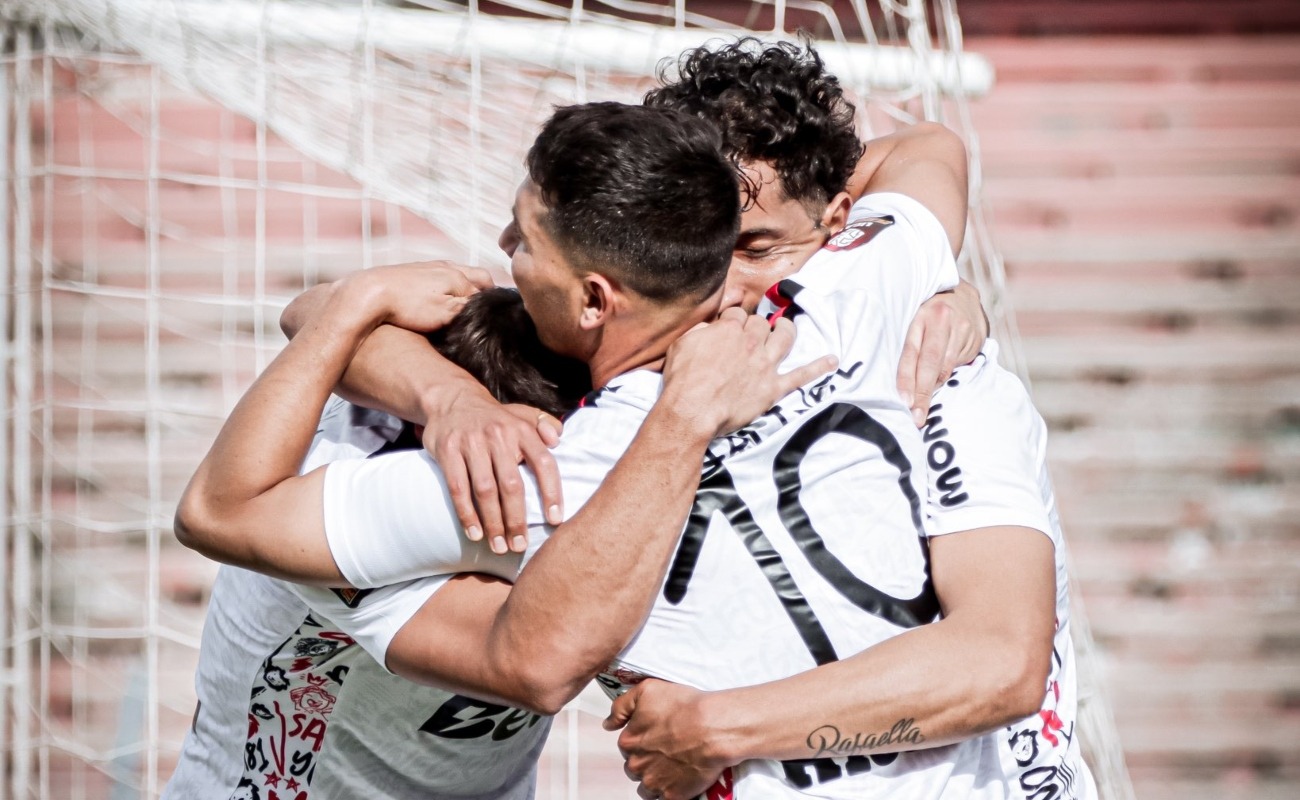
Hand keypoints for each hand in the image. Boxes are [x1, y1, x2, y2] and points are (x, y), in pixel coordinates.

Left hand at [341, 261, 494, 332]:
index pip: (488, 292)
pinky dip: (446, 287)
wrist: (369, 294)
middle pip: (479, 276)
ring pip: (459, 274)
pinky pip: (439, 276)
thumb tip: (487, 310)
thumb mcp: (446, 313)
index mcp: (459, 275)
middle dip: (486, 292)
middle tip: (484, 312)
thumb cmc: (407, 305)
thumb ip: (470, 309)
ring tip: (463, 308)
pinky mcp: (413, 272)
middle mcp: (447, 266)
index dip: (492, 309)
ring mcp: (429, 267)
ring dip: (465, 288)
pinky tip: (437, 301)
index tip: (492, 323)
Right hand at [421, 392, 565, 554]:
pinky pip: (458, 488)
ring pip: (485, 490)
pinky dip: (467, 514)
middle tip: (520, 545)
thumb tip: (559, 438)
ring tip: (499, 546)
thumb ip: (544, 425)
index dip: (551, 492)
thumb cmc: (495, 417)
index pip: (543, 463)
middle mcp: (498, 435)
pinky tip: (475, 533)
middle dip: (517, 520)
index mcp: (521, 429)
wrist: (452, 399)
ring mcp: (471, 443)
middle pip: (512, 485)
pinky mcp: (448, 451)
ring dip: (493, 523)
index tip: (555, 520)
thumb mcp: (522, 413)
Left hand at [604, 680, 729, 799]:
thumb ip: (621, 706)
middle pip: (635, 767)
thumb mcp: (647, 690)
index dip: (642, 740)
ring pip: (646, 786)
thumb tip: (608, 724)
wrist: (714, 728)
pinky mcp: (672, 796)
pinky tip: (680, 779)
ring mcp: (653, 783)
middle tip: (668, 750)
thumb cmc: (684, 706)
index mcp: (628, 741)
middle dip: (648, 760)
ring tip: (674, 766)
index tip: (658, 735)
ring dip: (655, 778)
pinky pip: (662, 798)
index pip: (627, 746)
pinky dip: (669, 790)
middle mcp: (636, 765)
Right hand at [661, 307, 836, 438]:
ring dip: (787, 330)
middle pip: (762, 324)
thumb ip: (699, 331)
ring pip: (785, 339)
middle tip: (753, 333)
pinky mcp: (772, 388)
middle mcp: (751, 343)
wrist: (693, 410)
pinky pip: (800, 376)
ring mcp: (765, 365)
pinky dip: (818, 368)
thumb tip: (709, 327)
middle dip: (758, 325)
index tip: (730, 326)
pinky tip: (832, 360)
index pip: (738, 314)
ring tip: (787, 327)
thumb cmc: (682, 380)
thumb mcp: (682, 345)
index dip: (733, 320)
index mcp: (729, 330)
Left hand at [897, 279, 986, 426]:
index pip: (911, 352)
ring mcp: (961, 328)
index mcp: (918, 315)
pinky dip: (946, 377)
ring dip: (934, 390)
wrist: (961, 295)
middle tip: (916, 417)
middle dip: (922, 394)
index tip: (904, 401)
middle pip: (930, 363)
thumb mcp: (911, 318)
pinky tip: (939, 382)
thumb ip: (905, 344)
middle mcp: (940, 320)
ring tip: (922, 409)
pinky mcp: (976, 337)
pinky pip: (958, 365)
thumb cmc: (925, 313)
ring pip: (945, 368)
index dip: (907, 378)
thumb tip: (891, 381)